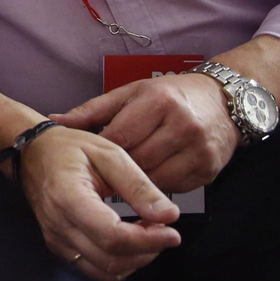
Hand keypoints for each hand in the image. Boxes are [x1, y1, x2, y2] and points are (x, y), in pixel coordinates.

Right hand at [18, 125, 181, 280]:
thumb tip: (169, 216)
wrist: (32, 153)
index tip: (172, 232)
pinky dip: (119, 263)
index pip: (112, 236)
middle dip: (147, 250)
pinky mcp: (59, 247)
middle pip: (111, 260)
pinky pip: (95, 269)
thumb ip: (138, 185)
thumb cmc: (69, 148)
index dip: (148, 241)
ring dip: (135, 260)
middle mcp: (59, 225)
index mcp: (68, 197)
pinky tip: (129, 241)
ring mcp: (56, 239)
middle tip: (162, 229)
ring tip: (147, 234)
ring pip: (105, 271)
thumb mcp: (108, 153)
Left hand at [52, 74, 238, 193]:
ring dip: (136, 182)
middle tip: (103, 174)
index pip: (120, 137)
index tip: (88, 161)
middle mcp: (182, 126)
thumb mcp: (130, 93)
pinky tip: (150, 178)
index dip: (101, 152)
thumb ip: (92, 110)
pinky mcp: (210, 170)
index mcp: (158, 102)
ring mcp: (199, 150)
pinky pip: (175, 187)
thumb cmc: (170, 95)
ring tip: (125, 177)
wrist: (223, 101)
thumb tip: (55, 121)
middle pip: (137, 161)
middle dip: (117, 170)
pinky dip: (159, 186)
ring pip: (155, 179)